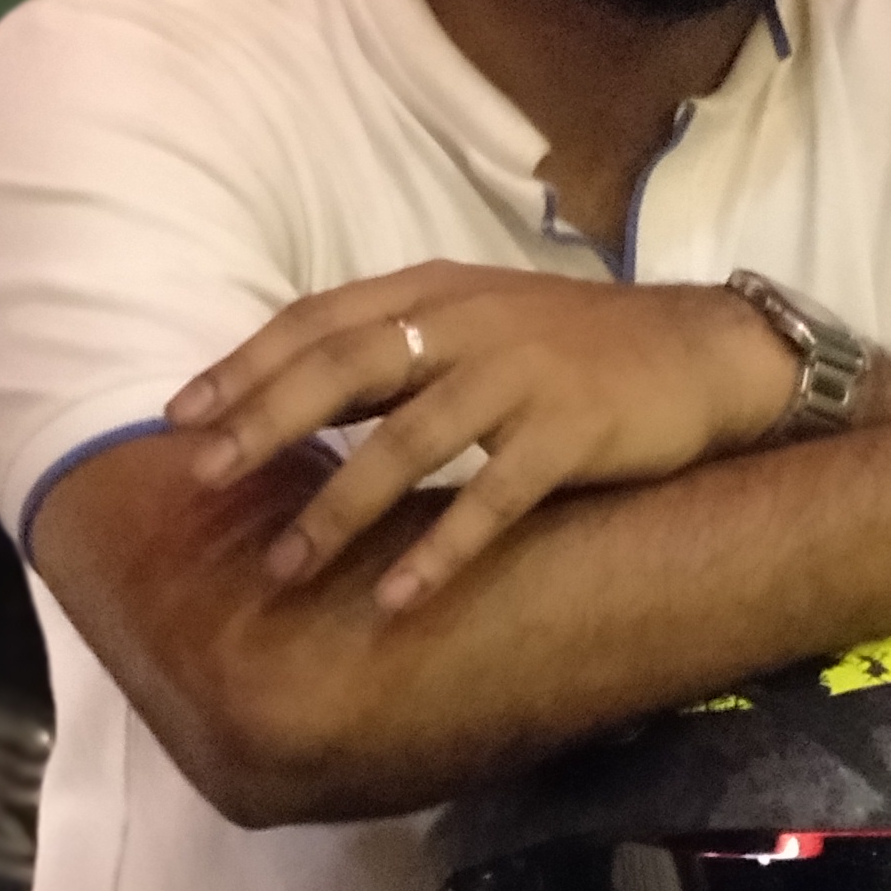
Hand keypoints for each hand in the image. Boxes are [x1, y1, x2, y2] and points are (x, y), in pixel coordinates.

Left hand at [168, 264, 798, 610]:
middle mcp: (471, 324)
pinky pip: (494, 499)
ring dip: (339, 506)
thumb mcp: (482, 320)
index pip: (320, 320)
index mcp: (438, 291)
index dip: (246, 365)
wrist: (707, 349)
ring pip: (408, 440)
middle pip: (345, 367)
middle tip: (204, 476)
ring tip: (283, 565)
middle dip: (265, 422)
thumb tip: (296, 398)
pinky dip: (442, 550)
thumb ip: (400, 345)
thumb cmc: (580, 348)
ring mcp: (522, 376)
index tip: (182, 414)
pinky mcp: (572, 431)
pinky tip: (397, 599)